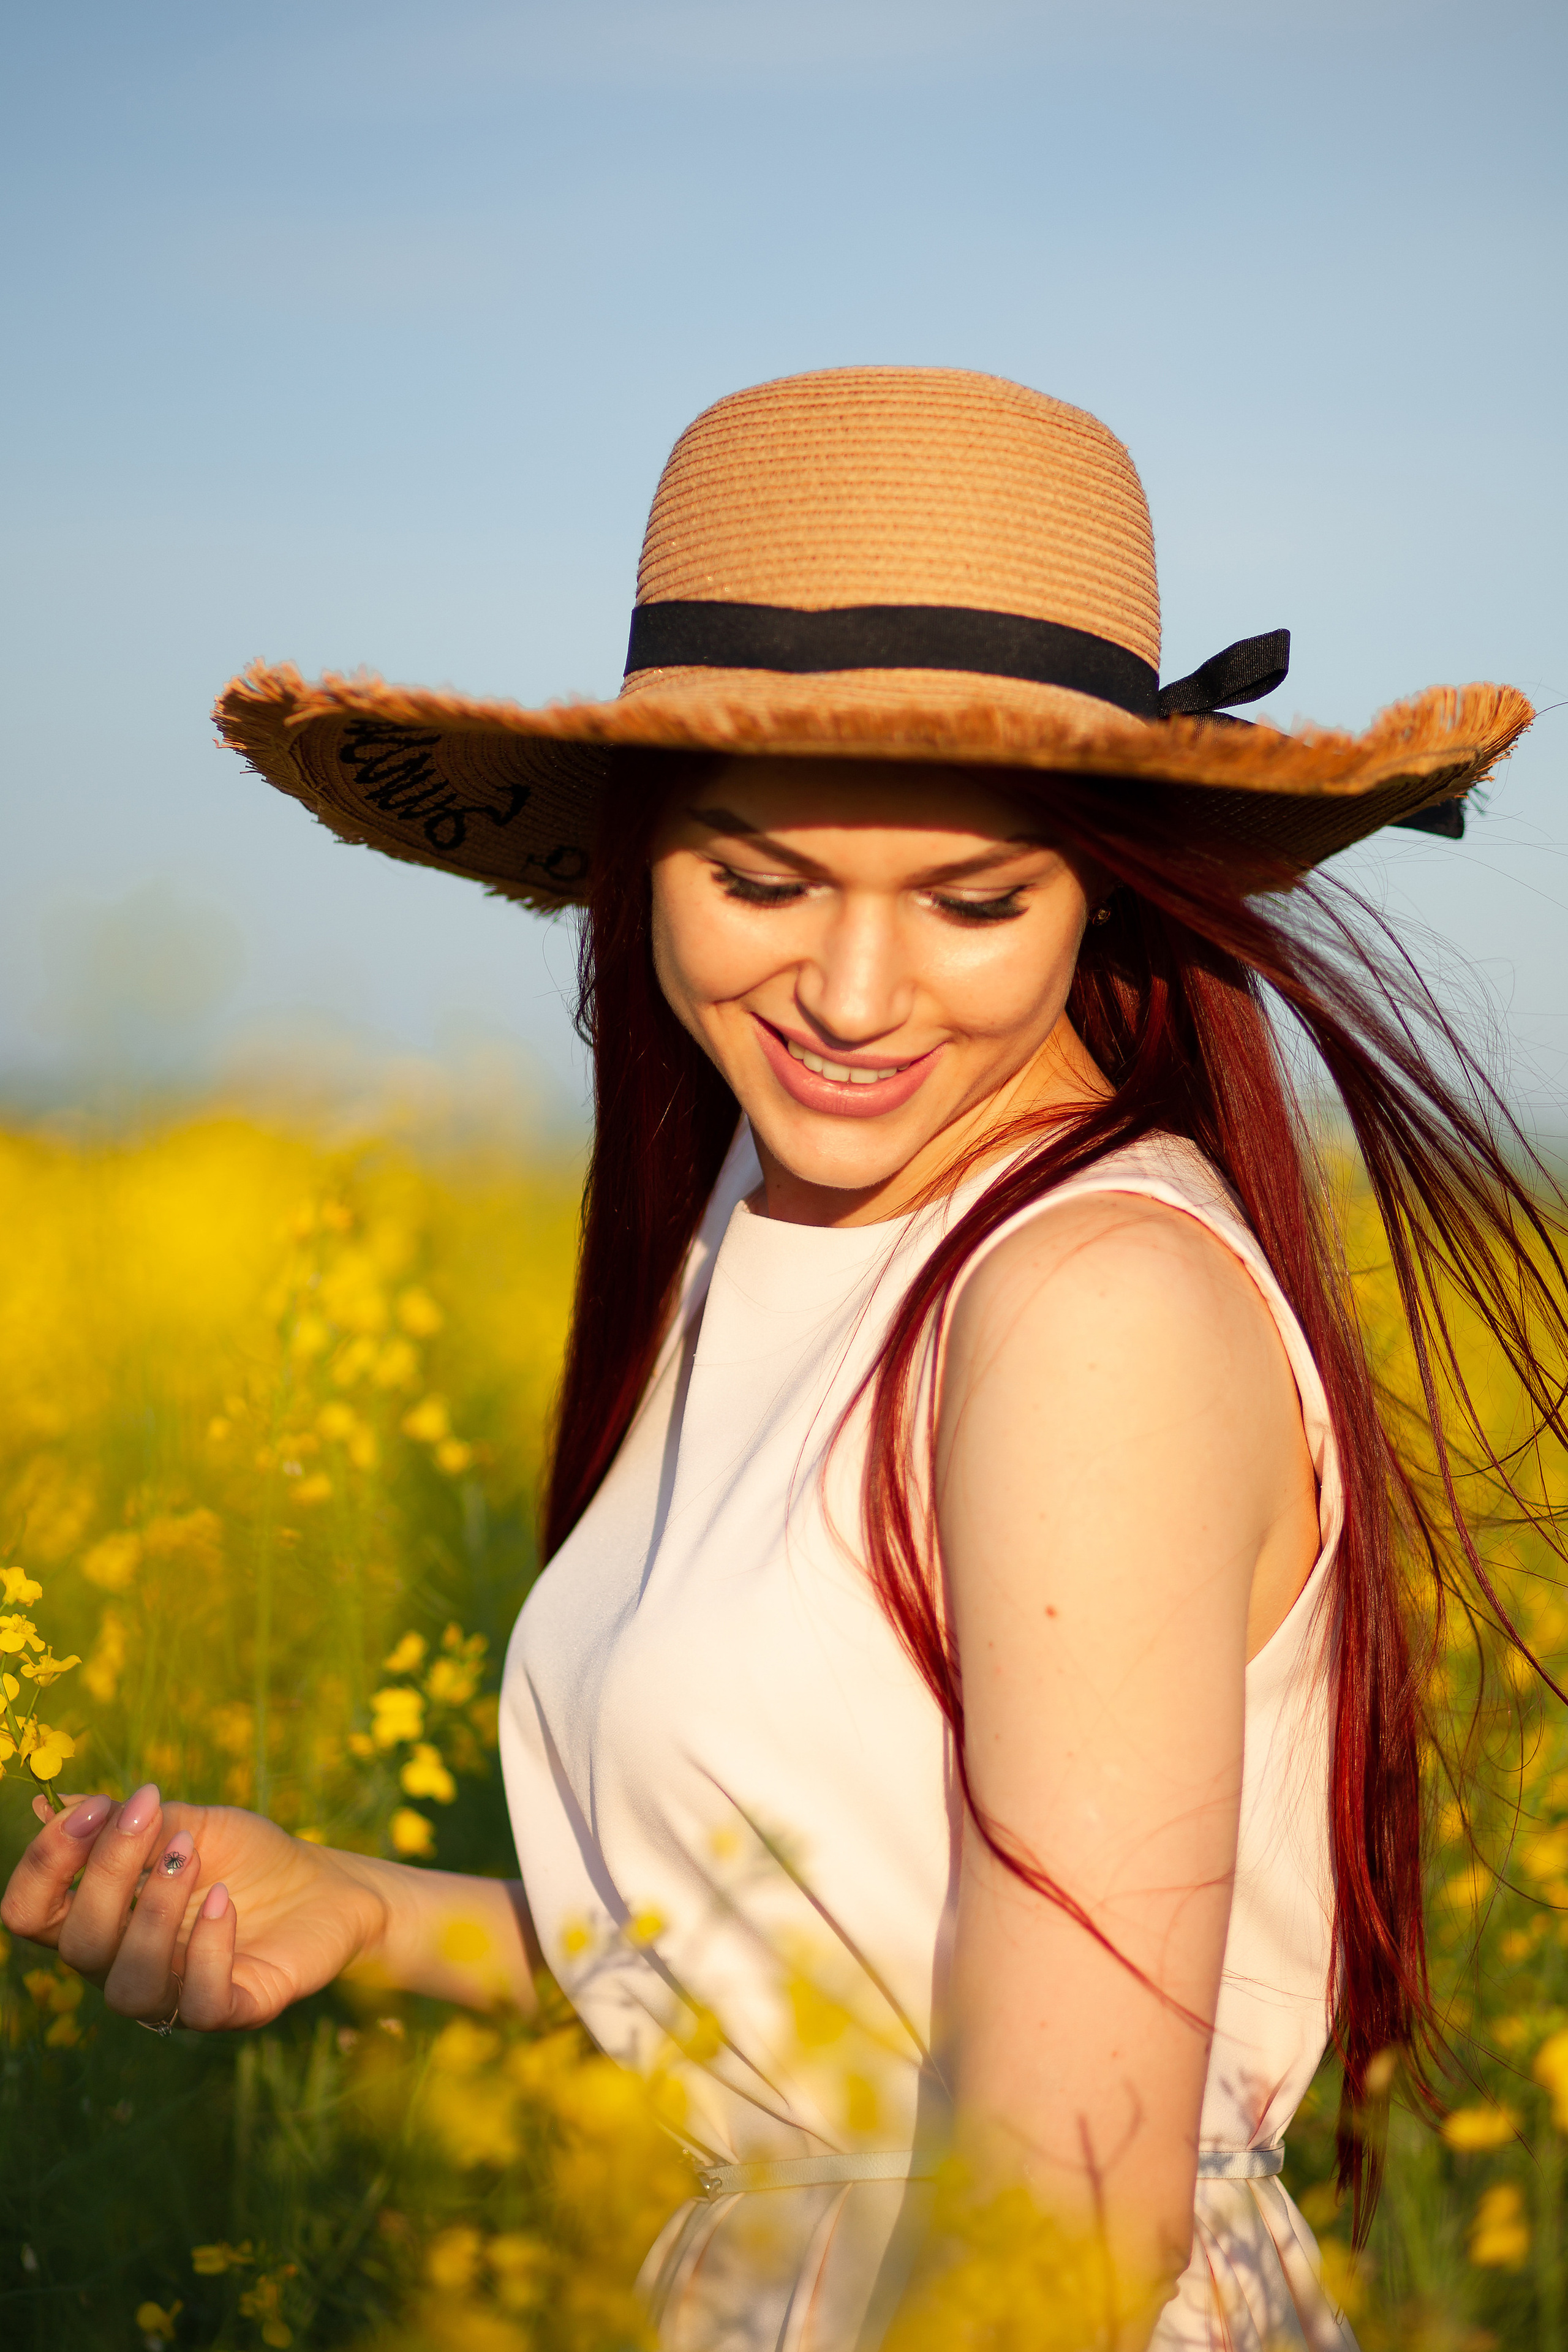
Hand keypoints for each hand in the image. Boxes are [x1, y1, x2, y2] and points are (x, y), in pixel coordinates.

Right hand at [0, 1785, 385, 2031]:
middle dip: (106, 1871)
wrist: (327, 1885)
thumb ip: (132, 1822)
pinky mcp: (230, 2010)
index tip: (91, 1809)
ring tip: (190, 1855)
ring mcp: (174, 1997)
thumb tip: (52, 1805)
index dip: (44, 1864)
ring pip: (128, 1984)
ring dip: (154, 1911)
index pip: (29, 1913)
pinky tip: (223, 1901)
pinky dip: (206, 1950)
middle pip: (76, 1943)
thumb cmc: (248, 1857)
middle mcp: (123, 1967)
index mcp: (102, 1920)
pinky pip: (197, 2004)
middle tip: (152, 1813)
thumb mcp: (193, 1823)